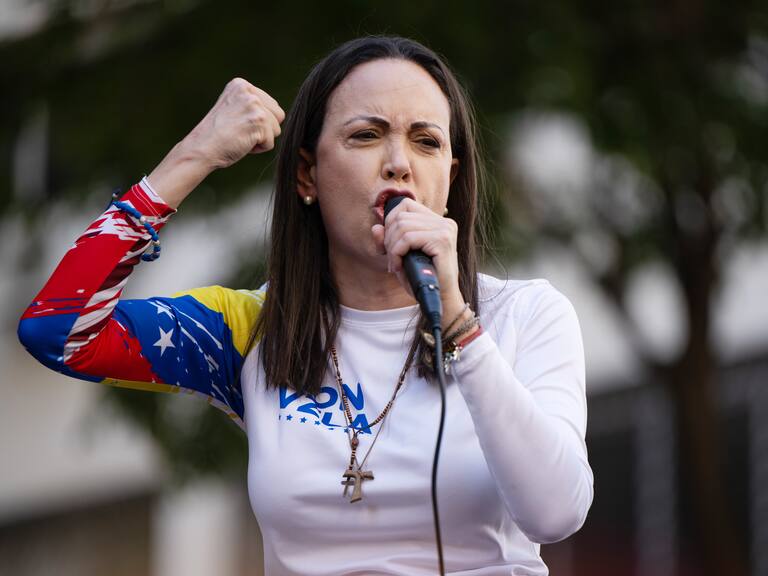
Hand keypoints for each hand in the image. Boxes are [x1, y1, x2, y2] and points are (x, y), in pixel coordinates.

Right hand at [183, 77, 285, 168]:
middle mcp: (249, 91)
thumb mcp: (234, 109)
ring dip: (261, 139)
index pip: (271, 105)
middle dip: (264, 129)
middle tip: (240, 132)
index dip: (258, 122)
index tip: (237, 124)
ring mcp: (254, 105)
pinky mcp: (259, 120)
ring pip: (276, 130)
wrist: (201, 148)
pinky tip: (241, 144)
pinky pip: (270, 143)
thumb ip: (252, 105)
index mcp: (241, 84)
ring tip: (239, 137)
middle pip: (278, 116)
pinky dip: (258, 149)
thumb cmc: (216, 135)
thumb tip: (279, 114)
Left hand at [371, 199, 466, 325]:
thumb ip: (387, 241)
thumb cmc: (422, 280)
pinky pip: (408, 238)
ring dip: (392, 248)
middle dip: (389, 238)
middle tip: (392, 259)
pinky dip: (397, 252)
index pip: (405, 204)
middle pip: (401, 216)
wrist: (440, 300)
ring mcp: (445, 229)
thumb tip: (376, 227)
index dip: (390, 221)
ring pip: (402, 226)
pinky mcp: (442, 240)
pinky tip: (399, 266)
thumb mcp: (400, 257)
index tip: (389, 244)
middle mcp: (444, 222)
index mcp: (437, 221)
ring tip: (396, 264)